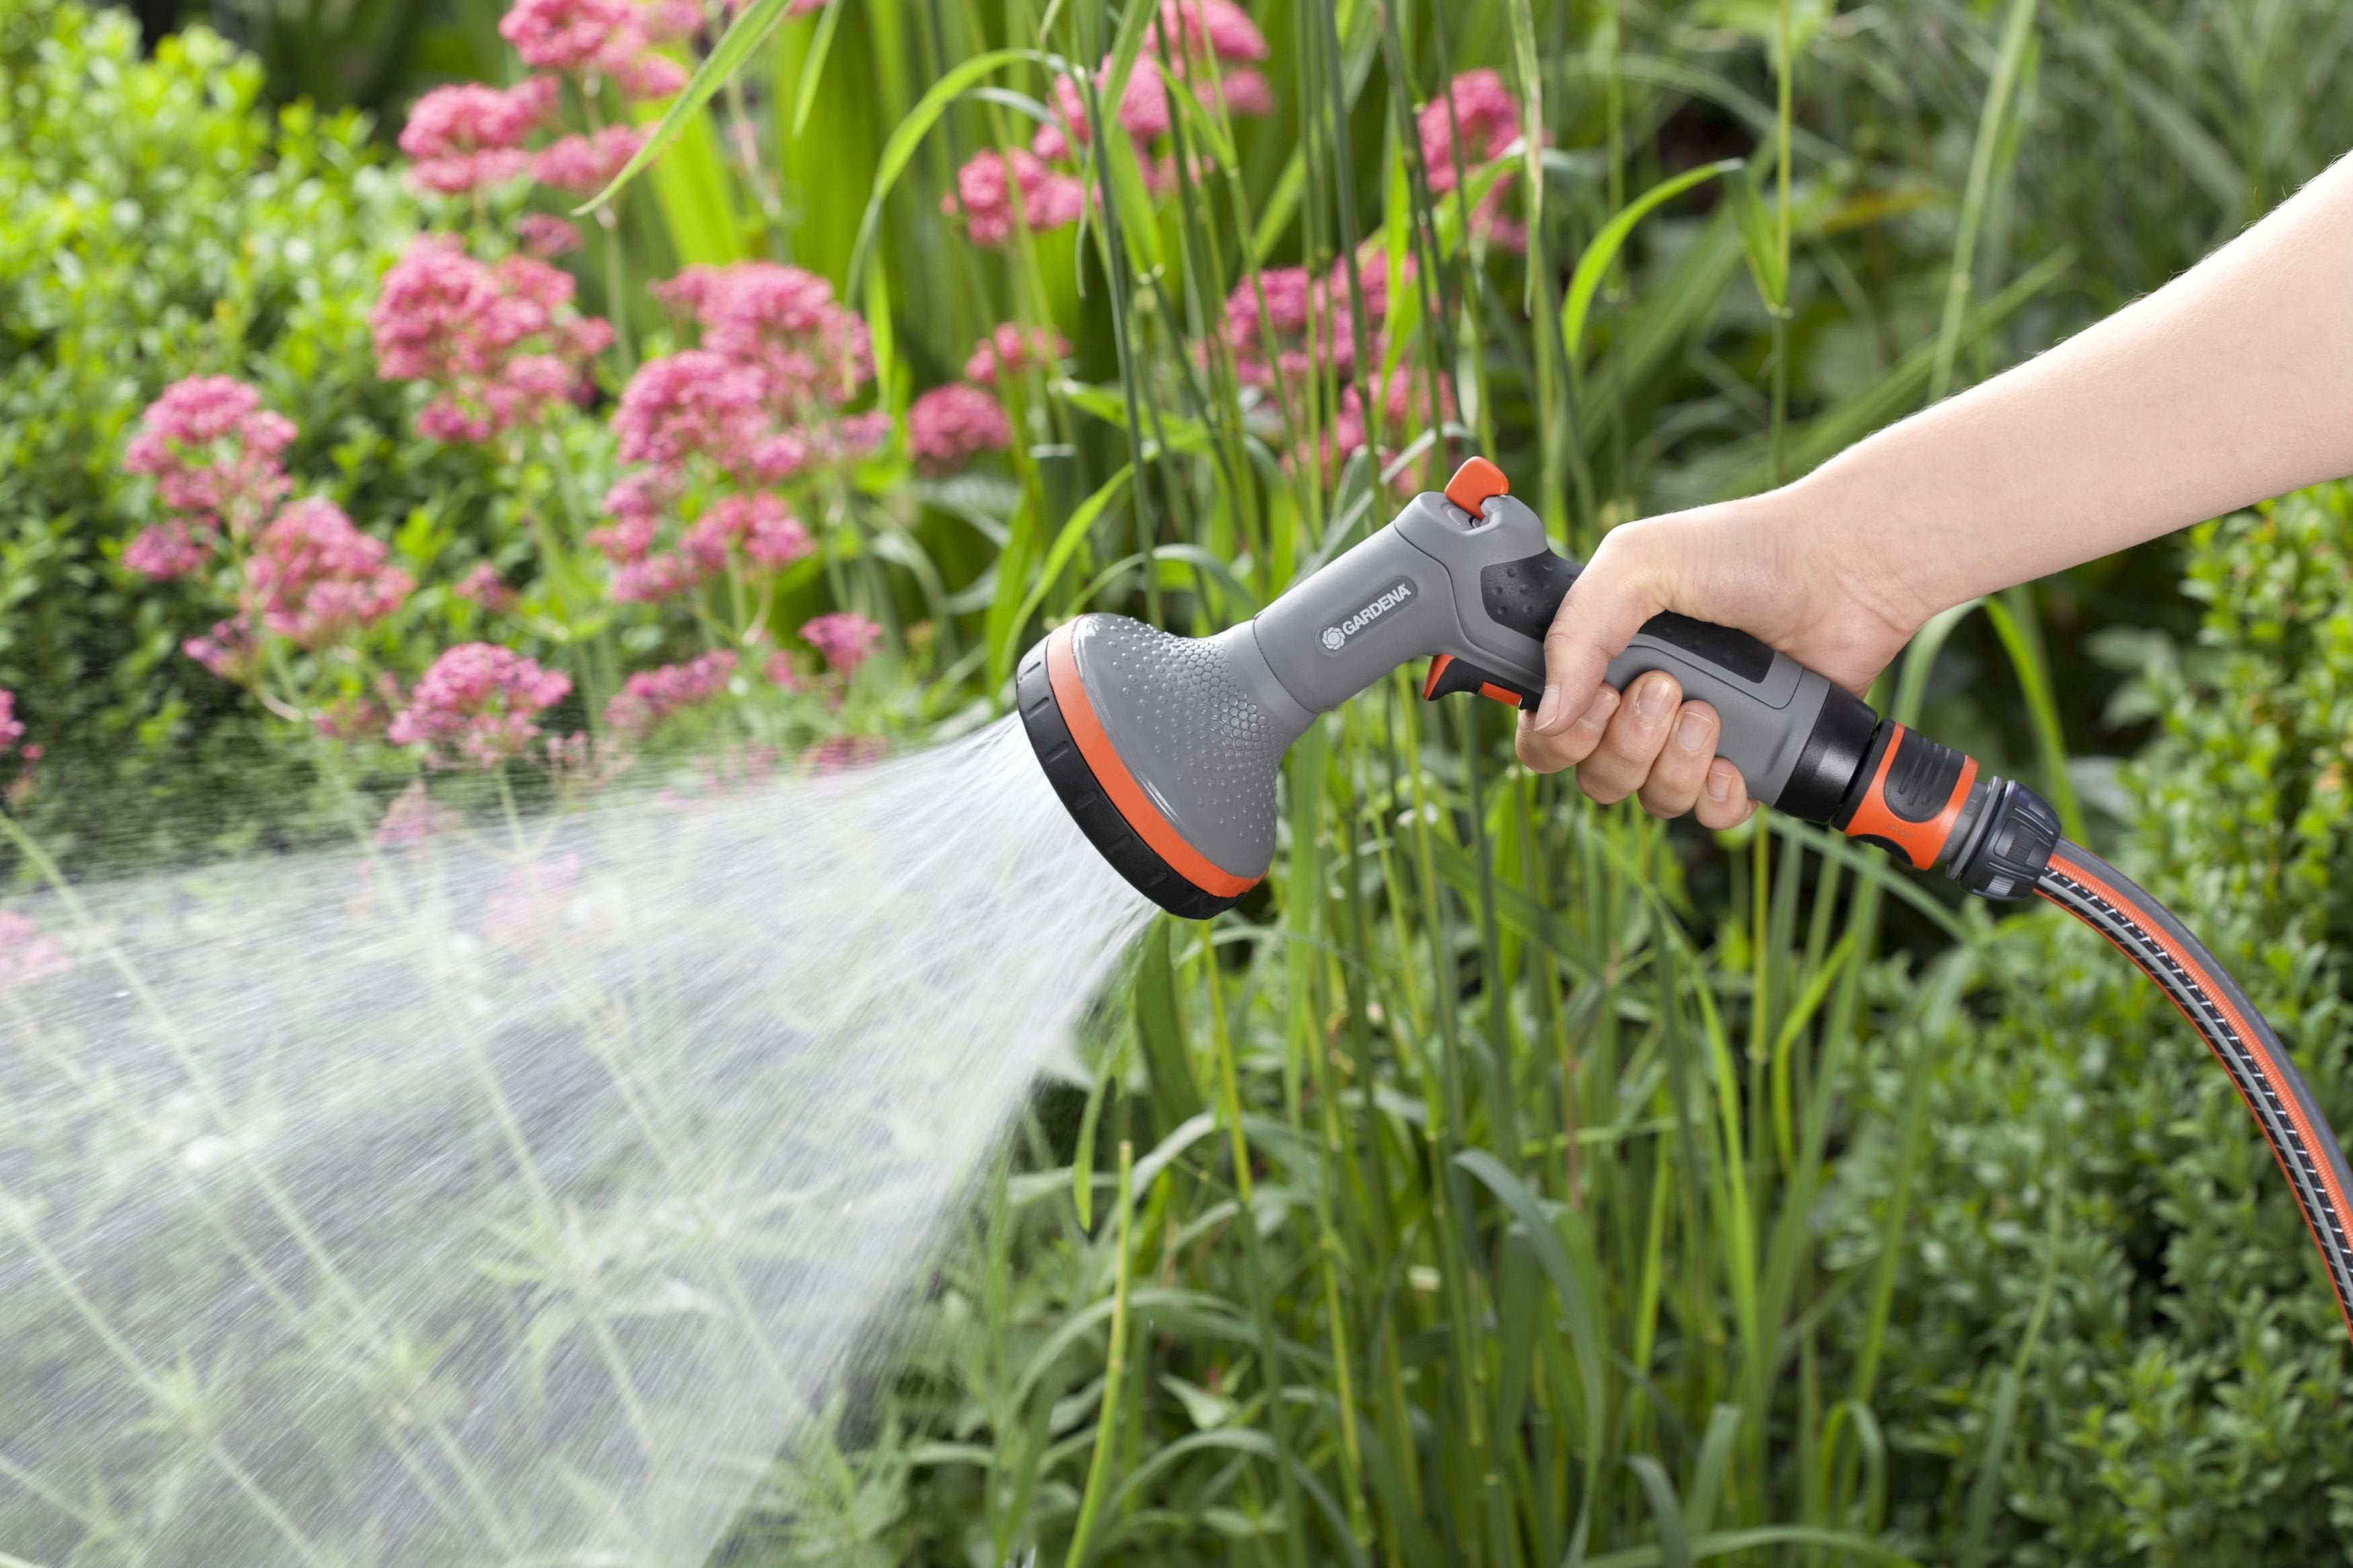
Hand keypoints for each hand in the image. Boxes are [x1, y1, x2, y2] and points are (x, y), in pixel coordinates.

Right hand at [1513, 489, 1921, 825]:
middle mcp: (1640, 703)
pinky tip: (1735, 759)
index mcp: (1601, 657)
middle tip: (1666, 689)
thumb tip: (1549, 715)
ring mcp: (1693, 736)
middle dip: (1624, 744)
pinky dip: (1717, 795)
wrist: (1843, 570)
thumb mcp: (1637, 563)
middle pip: (1591, 776)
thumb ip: (1576, 632)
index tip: (1597, 702)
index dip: (1556, 735)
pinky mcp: (1748, 761)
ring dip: (1673, 763)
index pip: (1544, 727)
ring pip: (1648, 799)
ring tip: (1710, 710)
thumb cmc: (1743, 550)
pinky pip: (1709, 814)